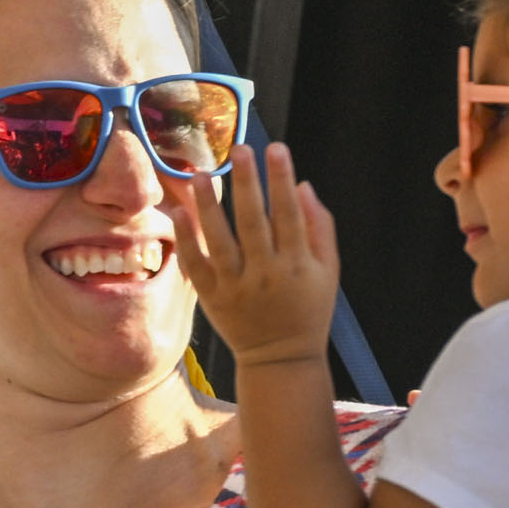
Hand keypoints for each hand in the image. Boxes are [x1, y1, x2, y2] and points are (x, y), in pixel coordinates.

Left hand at [167, 142, 338, 368]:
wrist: (280, 358)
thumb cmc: (309, 308)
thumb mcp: (328, 270)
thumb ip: (320, 227)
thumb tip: (303, 185)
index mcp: (297, 264)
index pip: (289, 214)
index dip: (282, 180)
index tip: (276, 149)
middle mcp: (265, 275)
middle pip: (253, 223)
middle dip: (247, 184)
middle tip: (239, 149)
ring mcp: (235, 287)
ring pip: (219, 242)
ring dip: (208, 207)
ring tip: (199, 175)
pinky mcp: (212, 299)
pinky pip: (196, 266)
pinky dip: (187, 240)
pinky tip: (180, 213)